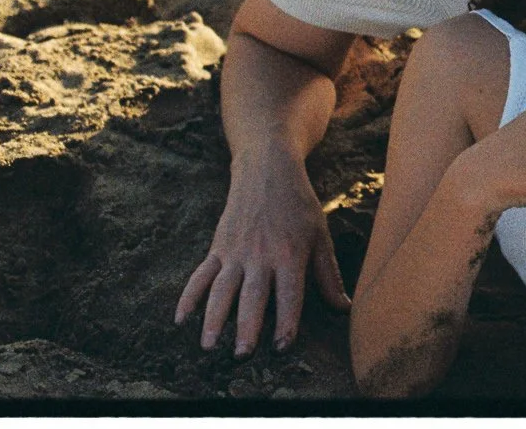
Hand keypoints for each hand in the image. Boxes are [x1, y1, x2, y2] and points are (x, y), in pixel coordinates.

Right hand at [175, 147, 348, 357]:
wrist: (268, 170)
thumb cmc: (299, 206)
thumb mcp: (320, 235)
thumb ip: (329, 275)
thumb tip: (345, 308)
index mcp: (291, 254)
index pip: (290, 295)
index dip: (288, 322)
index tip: (283, 347)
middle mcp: (261, 255)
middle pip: (253, 296)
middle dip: (247, 326)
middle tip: (243, 355)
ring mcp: (235, 252)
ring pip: (221, 289)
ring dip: (213, 318)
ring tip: (209, 346)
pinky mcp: (218, 247)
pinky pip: (200, 275)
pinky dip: (188, 297)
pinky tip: (181, 319)